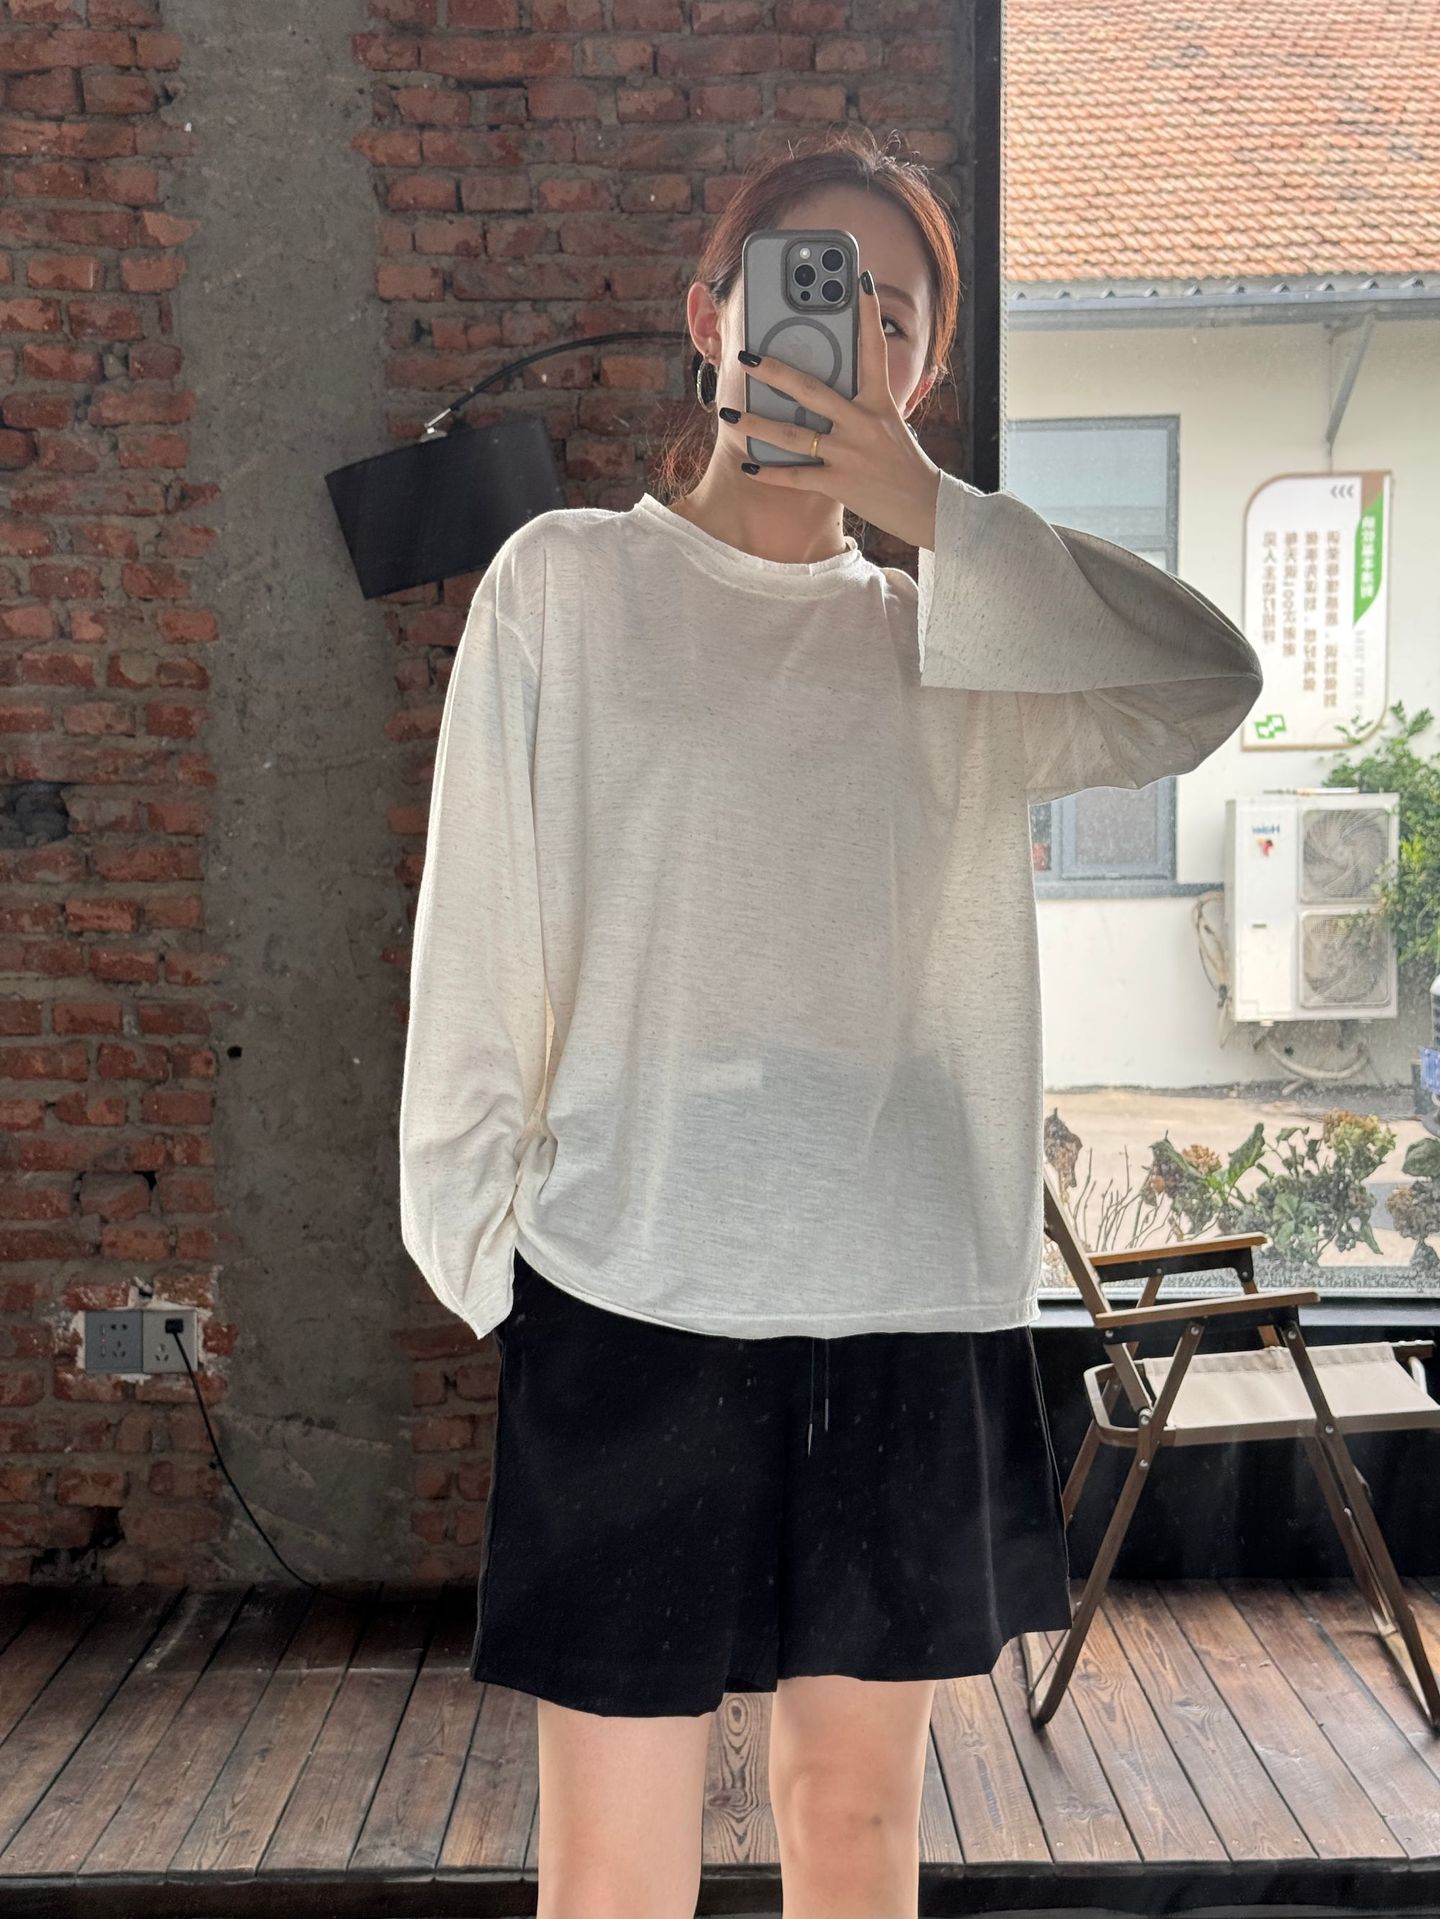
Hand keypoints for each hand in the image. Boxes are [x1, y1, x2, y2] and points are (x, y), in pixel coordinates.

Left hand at [724, 268, 941, 551]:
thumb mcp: (893, 425)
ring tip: (730, 414)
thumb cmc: (905, 465)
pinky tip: (748, 467)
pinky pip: (797, 477)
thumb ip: (868, 403)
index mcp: (880, 403)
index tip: (860, 280)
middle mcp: (863, 423)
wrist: (927, 508)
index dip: (869, 314)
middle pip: (812, 390)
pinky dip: (771, 474)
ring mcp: (851, 454)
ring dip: (757, 425)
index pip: (875, 350)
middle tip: (746, 357)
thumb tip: (847, 381)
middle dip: (775, 372)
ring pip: (794, 436)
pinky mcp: (841, 484)